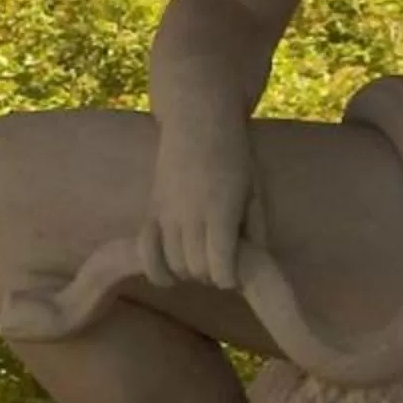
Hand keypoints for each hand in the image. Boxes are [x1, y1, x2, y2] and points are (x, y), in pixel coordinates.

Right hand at [140, 108, 256, 291]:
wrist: (198, 122)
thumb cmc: (234, 155)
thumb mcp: (255, 191)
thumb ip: (256, 229)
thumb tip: (254, 263)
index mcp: (221, 212)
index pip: (220, 266)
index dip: (229, 279)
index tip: (236, 277)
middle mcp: (190, 217)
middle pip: (196, 269)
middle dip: (211, 276)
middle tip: (222, 266)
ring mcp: (166, 214)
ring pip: (174, 263)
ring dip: (189, 272)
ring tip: (201, 263)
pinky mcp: (151, 211)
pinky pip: (146, 251)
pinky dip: (156, 270)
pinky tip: (168, 277)